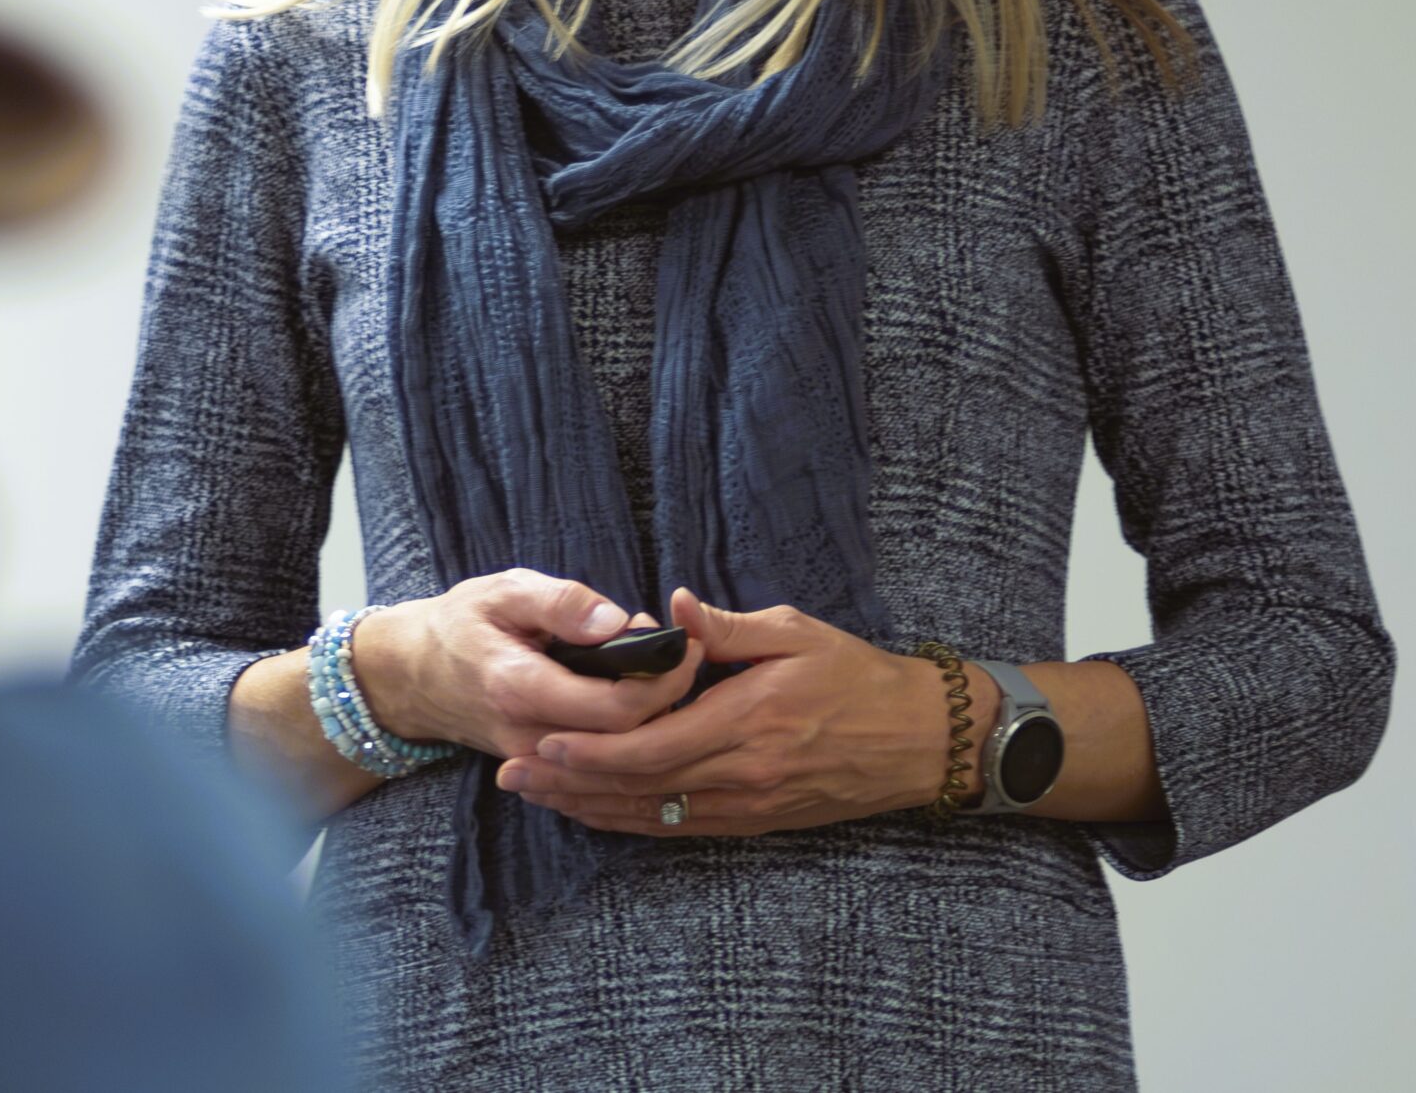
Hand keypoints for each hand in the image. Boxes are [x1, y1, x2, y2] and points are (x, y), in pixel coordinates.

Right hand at [354, 569, 705, 762]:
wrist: (412, 675)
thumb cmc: (461, 624)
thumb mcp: (503, 591)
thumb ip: (561, 603)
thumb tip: (617, 621)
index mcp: (520, 688)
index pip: (616, 708)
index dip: (662, 680)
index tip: (684, 645)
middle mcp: (530, 737)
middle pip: (629, 742)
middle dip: (670, 701)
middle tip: (687, 657)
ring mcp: (536, 762)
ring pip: (620, 762)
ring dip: (656, 723)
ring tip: (671, 677)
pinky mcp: (541, 770)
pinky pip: (601, 768)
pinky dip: (632, 742)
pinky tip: (646, 708)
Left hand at [494, 588, 946, 836]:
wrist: (921, 741)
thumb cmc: (857, 676)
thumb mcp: (795, 633)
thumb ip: (727, 627)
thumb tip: (674, 607)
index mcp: (747, 722)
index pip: (652, 746)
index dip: (592, 750)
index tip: (542, 740)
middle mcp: (742, 774)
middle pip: (640, 788)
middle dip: (571, 783)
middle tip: (513, 773)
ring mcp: (749, 804)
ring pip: (654, 815)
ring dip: (591, 809)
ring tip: (537, 796)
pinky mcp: (757, 820)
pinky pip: (682, 827)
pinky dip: (633, 822)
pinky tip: (597, 814)